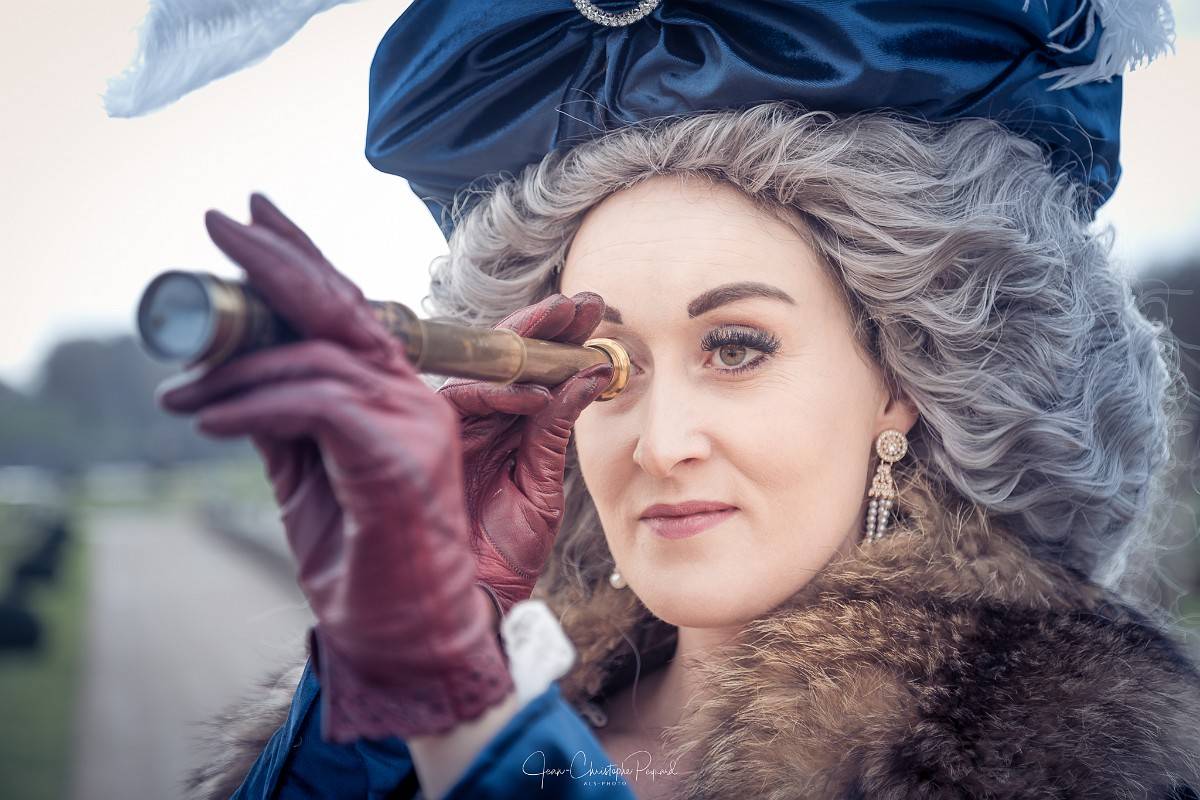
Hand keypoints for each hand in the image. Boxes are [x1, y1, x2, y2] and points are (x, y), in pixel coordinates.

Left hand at [157, 193, 512, 741]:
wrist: (402, 631)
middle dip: (276, 260)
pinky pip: (313, 406)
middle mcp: (415, 397)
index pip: (350, 309)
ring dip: (234, 370)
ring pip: (316, 360)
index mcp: (399, 395)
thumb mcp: (304, 473)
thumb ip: (282, 417)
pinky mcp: (397, 456)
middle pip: (342, 308)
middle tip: (217, 223)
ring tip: (177, 392)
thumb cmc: (359, 557)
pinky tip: (206, 418)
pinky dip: (252, 406)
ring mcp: (414, 423)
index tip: (254, 217)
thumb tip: (229, 372)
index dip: (303, 257)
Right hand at [437, 294, 611, 616]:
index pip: (534, 372)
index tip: (598, 312)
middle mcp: (478, 422)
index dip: (563, 340)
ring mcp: (452, 429)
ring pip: (485, 370)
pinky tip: (536, 389)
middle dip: (545, 325)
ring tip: (567, 320)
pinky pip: (463, 404)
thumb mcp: (541, 487)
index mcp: (507, 431)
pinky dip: (499, 395)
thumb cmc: (504, 554)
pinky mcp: (429, 442)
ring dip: (526, 343)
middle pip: (508, 360)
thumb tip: (590, 377)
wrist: (471, 604)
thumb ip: (554, 432)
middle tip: (583, 299)